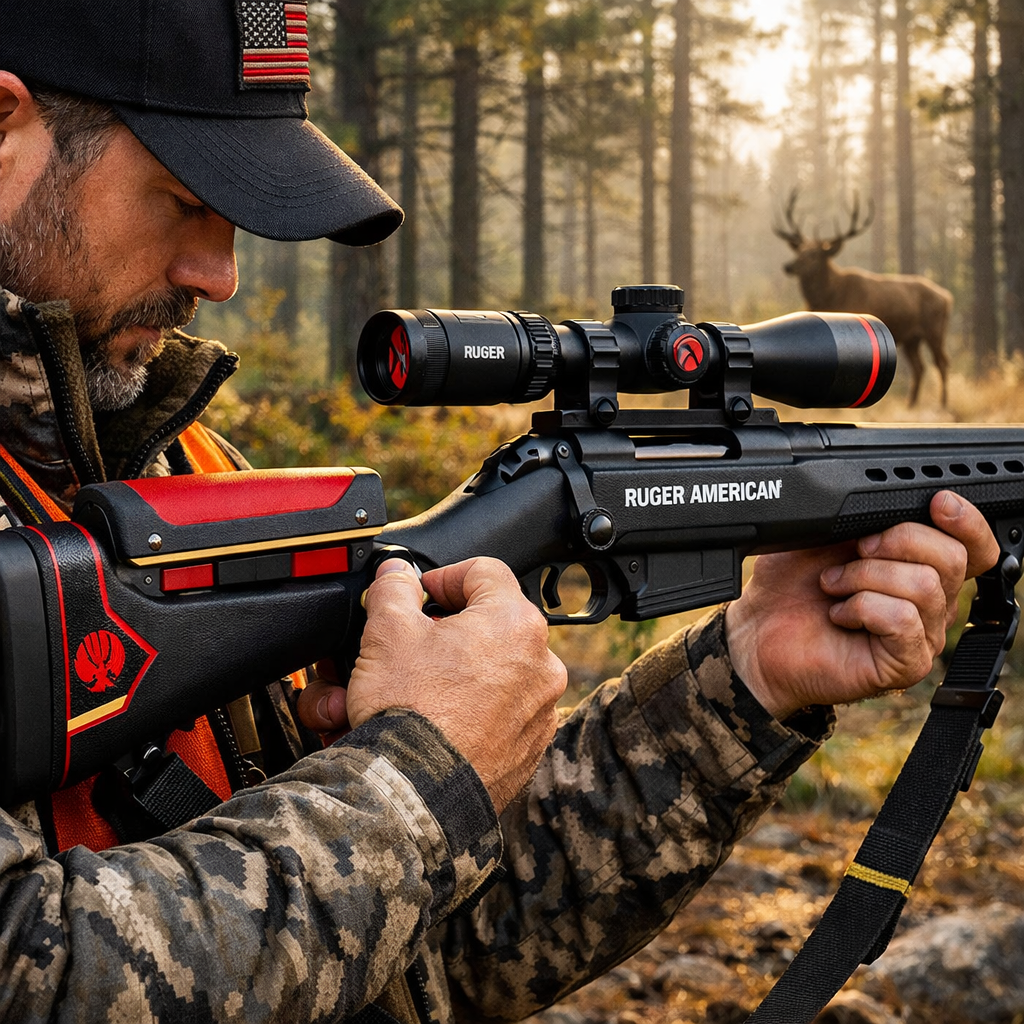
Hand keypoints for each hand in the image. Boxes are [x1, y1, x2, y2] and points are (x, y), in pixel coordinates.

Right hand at [297, 557, 566, 811]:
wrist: (418, 798)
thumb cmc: (409, 713)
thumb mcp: (387, 632)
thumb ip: (394, 589)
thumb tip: (398, 574)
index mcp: (514, 622)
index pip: (484, 572)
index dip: (443, 578)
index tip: (419, 595)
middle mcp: (540, 664)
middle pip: (485, 628)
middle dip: (438, 636)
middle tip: (403, 649)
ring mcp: (539, 710)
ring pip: (487, 675)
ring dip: (444, 677)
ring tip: (398, 696)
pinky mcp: (528, 749)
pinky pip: (495, 716)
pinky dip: (463, 714)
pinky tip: (423, 726)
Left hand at [725, 491, 999, 720]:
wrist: (758, 634)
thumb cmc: (790, 587)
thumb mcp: (824, 536)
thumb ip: (863, 517)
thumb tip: (891, 501)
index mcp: (919, 567)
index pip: (974, 546)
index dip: (966, 522)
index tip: (937, 503)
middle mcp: (931, 602)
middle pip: (952, 556)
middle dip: (896, 540)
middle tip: (853, 551)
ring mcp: (922, 635)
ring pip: (923, 585)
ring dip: (865, 575)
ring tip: (833, 586)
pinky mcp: (905, 663)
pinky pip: (903, 619)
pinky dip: (862, 606)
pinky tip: (839, 613)